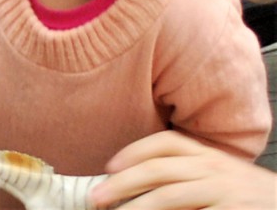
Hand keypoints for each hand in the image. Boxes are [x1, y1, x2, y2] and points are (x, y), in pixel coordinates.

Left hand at [90, 131, 276, 208]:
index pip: (165, 143)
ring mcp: (224, 192)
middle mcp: (214, 169)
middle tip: (96, 198)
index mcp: (209, 155)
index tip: (109, 166)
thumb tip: (135, 185)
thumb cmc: (251, 198)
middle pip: (158, 169)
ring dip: (137, 208)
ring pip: (169, 196)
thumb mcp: (221, 177)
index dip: (133, 152)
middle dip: (122, 183)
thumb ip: (187, 175)